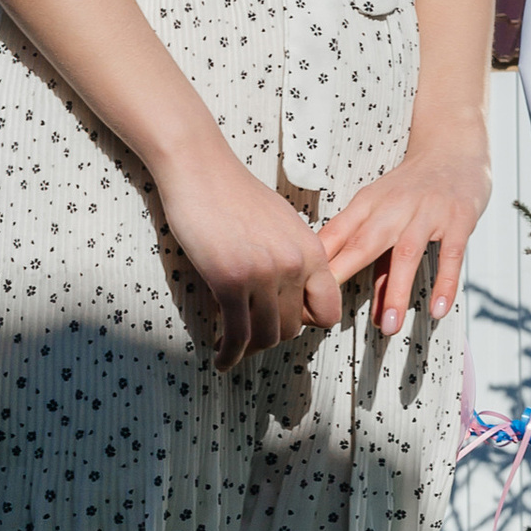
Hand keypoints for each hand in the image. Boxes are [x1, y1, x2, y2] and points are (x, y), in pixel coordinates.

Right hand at [154, 135, 342, 366]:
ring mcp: (265, 274)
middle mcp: (295, 266)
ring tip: (232, 349)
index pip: (328, 310)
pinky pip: (237, 334)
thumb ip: (293, 259)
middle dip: (272, 336)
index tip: (284, 320)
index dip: (308, 323)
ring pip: (267, 336)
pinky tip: (220, 359)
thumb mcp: (281, 225)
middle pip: (294, 328)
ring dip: (249, 349)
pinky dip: (229, 354)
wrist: (201, 171)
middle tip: (249, 335)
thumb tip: (291, 293)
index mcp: (311, 251)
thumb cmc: (235, 195)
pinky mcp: (231, 281)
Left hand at [321, 122, 490, 337]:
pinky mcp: (459, 219)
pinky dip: (446, 282)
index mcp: (368, 204)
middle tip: (326, 314)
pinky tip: (439, 310)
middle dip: (343, 276)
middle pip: (364, 243)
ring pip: (406, 254)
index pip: (336, 236)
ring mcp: (428, 212)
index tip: (300, 296)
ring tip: (388, 327)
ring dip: (396, 291)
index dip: (317, 266)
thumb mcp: (384, 212)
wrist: (455, 146)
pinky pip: (452, 255)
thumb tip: (360, 305)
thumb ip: (374, 258)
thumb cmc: (413, 188)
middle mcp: (394, 206)